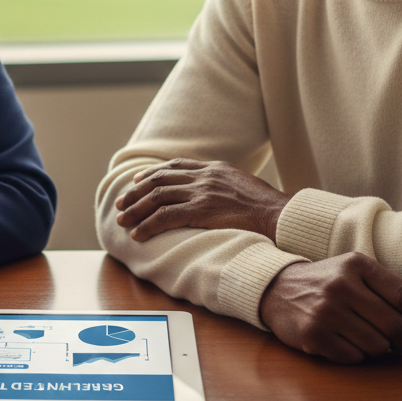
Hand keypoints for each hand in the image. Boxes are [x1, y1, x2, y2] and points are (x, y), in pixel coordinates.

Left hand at [115, 159, 285, 241]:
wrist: (279, 214)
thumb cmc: (267, 206)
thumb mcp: (243, 185)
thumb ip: (224, 185)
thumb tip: (216, 194)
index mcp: (214, 168)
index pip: (176, 166)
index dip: (153, 173)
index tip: (138, 179)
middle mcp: (204, 176)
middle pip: (160, 180)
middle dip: (136, 191)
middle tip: (122, 203)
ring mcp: (201, 192)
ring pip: (157, 197)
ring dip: (136, 210)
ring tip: (122, 220)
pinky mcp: (201, 210)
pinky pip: (165, 217)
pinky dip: (148, 225)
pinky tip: (138, 234)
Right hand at [258, 252, 401, 363]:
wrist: (277, 290)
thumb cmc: (328, 284)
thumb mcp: (360, 277)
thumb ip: (396, 292)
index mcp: (357, 264)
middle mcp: (341, 284)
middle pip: (395, 326)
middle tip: (395, 341)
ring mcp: (325, 310)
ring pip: (377, 346)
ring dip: (378, 349)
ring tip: (365, 337)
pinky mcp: (313, 334)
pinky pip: (354, 357)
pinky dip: (355, 356)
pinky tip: (344, 342)